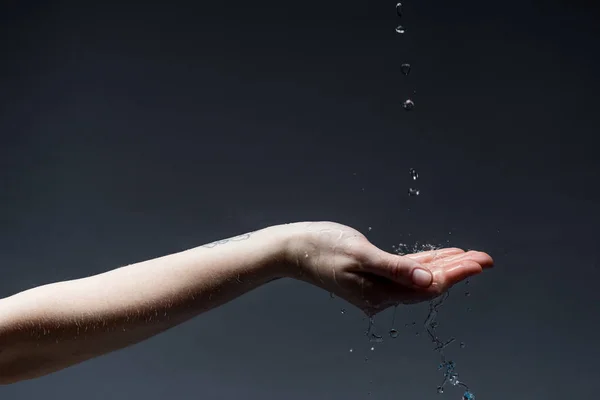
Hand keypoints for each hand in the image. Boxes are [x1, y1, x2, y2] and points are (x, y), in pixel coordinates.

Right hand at [283, 221, 492, 314]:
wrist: (294, 249)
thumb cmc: (321, 248)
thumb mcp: (359, 255)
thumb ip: (394, 268)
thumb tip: (427, 281)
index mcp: (379, 293)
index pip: (427, 287)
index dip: (456, 274)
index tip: (479, 262)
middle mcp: (382, 294)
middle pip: (428, 284)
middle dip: (458, 271)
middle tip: (485, 259)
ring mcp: (378, 286)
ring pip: (420, 277)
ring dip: (445, 266)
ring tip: (471, 256)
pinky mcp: (374, 274)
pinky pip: (406, 271)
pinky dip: (425, 262)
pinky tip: (441, 255)